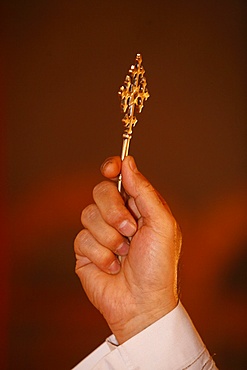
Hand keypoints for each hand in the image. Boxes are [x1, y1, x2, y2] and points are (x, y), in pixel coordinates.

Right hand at [74, 156, 180, 343]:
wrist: (143, 303)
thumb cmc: (158, 265)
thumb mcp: (161, 224)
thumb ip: (144, 191)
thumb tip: (128, 162)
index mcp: (137, 206)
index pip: (119, 177)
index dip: (112, 168)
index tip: (111, 169)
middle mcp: (117, 216)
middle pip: (100, 191)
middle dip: (114, 211)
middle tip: (130, 229)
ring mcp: (100, 232)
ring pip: (88, 214)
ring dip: (110, 237)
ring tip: (124, 254)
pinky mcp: (85, 250)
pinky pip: (82, 238)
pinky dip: (101, 254)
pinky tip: (113, 267)